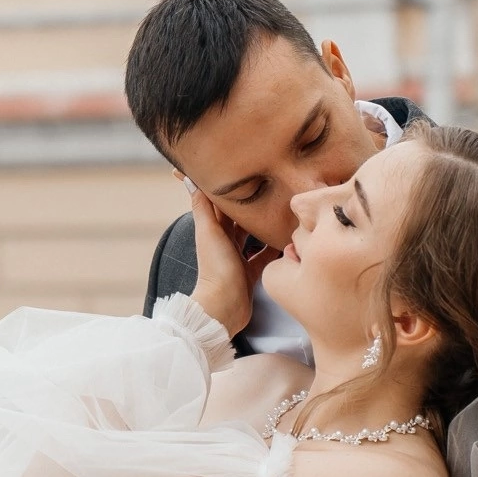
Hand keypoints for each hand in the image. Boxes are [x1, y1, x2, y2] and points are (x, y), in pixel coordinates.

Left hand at [184, 181, 280, 336]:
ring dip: (265, 223)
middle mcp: (224, 241)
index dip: (230, 188)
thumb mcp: (208, 232)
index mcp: (212, 229)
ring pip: (253, 234)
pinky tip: (288, 237)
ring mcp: (237, 257)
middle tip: (272, 186)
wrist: (224, 307)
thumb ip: (202, 206)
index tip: (244, 169)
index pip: (221, 203)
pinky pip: (264, 255)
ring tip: (284, 208)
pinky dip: (274, 247)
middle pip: (239, 217)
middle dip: (252, 203)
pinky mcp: (250, 272)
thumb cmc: (216, 268)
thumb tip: (189, 178)